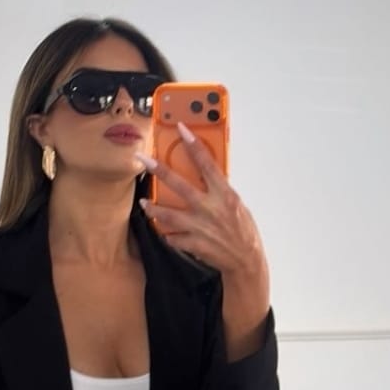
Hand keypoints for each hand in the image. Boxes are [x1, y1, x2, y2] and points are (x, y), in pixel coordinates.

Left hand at [136, 121, 269, 281]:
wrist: (246, 260)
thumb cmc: (243, 230)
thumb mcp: (236, 204)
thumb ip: (219, 190)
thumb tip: (203, 175)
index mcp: (225, 194)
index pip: (207, 163)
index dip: (193, 143)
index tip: (180, 128)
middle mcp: (211, 208)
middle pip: (179, 184)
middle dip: (159, 170)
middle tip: (143, 159)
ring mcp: (200, 227)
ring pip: (168, 214)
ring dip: (153, 208)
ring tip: (144, 203)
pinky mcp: (194, 244)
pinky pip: (173, 238)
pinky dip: (168, 235)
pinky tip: (165, 231)